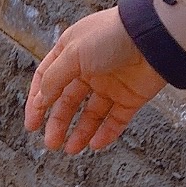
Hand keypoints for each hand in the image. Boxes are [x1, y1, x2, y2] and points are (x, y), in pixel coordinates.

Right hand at [24, 7, 164, 153]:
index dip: (37, 102)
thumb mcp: (72, 53)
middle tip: (51, 143)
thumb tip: (41, 99)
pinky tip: (94, 145)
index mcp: (71, 53)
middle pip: (68, 101)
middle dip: (58, 123)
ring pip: (91, 114)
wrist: (153, 38)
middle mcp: (89, 69)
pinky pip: (116, 120)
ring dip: (80, 132)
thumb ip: (53, 78)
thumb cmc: (110, 37)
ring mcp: (110, 84)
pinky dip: (105, 134)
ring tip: (70, 149)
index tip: (32, 124)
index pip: (47, 80)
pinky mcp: (131, 97)